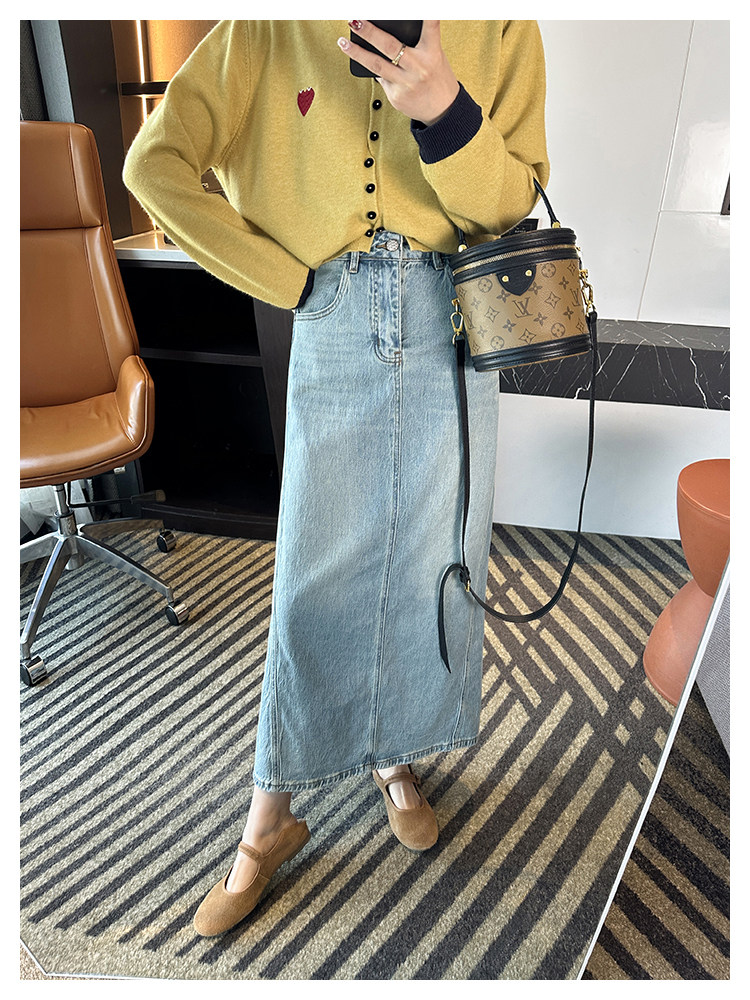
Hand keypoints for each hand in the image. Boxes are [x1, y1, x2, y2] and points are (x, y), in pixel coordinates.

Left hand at [338, 20, 459, 125]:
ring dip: (357, 52)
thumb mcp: (435, 57)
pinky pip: (381, 79)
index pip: (430, 28)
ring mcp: (406, 83)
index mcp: (432, 54)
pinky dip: (374, 70)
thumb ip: (417, 46)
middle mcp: (418, 68)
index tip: (422, 6)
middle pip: (389, 46)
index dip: (427, 15)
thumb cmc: (436, 79)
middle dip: (370, 32)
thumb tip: (386, 38)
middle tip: (355, 20)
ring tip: (343, 43)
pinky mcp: (396, 97)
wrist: (442, 111)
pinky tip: (367, 62)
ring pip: (376, 65)